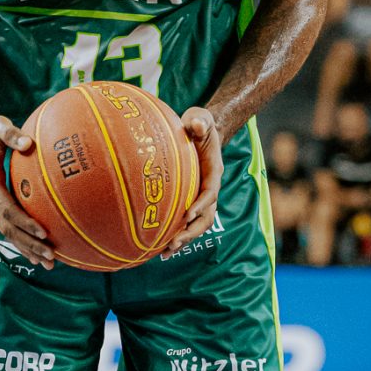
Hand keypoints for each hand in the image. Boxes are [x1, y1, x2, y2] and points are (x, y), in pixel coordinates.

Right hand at [0, 113, 54, 268]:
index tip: (43, 233)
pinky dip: (22, 240)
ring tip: (48, 263)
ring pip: (7, 232)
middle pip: (8, 228)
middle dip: (29, 244)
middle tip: (50, 257)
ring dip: (27, 249)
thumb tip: (28, 143)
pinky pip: (8, 226)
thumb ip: (11, 134)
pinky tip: (37, 251)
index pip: (6, 209)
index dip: (24, 223)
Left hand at [162, 106, 222, 257]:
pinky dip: (174, 234)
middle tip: (172, 244)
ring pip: (196, 225)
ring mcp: (200, 196)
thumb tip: (196, 126)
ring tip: (165, 254)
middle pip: (205, 217)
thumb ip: (200, 121)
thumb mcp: (200, 117)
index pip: (210, 192)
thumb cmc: (198, 123)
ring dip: (183, 240)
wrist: (199, 130)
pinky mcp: (190, 200)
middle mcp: (209, 187)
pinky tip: (157, 247)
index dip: (201, 205)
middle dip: (190, 232)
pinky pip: (184, 221)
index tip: (187, 215)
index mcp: (213, 171)